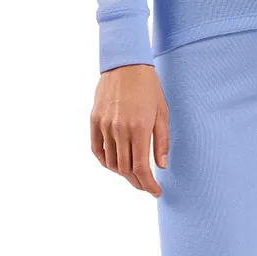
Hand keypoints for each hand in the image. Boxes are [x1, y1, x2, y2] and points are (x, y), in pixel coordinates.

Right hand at [90, 64, 168, 195]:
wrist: (126, 63)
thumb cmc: (148, 86)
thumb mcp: (162, 111)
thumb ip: (161, 140)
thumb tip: (161, 166)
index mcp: (140, 128)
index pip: (141, 168)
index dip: (148, 184)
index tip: (156, 192)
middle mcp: (120, 129)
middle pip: (125, 169)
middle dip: (137, 182)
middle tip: (146, 185)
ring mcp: (105, 125)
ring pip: (111, 162)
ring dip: (122, 173)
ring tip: (133, 174)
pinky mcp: (94, 120)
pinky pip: (97, 150)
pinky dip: (106, 162)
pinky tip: (115, 164)